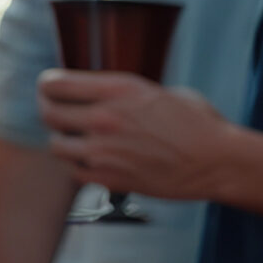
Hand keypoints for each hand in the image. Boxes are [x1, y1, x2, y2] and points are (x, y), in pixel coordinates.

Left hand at [36, 70, 235, 199]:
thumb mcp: (161, 92)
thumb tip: (106, 97)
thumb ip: (126, 95)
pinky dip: (77, 166)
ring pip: (56, 145)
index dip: (46, 85)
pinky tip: (89, 161)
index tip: (47, 87)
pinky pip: (74, 172)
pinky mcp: (108, 178)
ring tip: (73, 139)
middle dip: (48, 111)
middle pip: (48, 113)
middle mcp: (105, 118)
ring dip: (62, 141)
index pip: (57, 84)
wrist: (215, 161)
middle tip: (53, 112)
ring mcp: (103, 151)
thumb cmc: (198, 124)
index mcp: (119, 89)